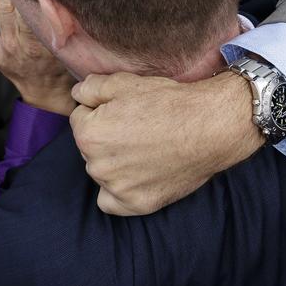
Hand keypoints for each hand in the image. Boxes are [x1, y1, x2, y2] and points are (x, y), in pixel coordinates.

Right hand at [0, 0, 76, 115]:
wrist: (47, 94)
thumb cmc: (18, 70)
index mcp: (9, 42)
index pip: (5, 6)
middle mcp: (28, 41)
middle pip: (25, 4)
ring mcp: (49, 42)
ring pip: (44, 9)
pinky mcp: (65, 42)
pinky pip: (61, 18)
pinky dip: (59, 1)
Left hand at [69, 70, 263, 215]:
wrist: (209, 126)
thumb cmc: (166, 101)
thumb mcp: (121, 81)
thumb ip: (88, 88)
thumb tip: (76, 95)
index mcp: (88, 134)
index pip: (80, 118)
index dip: (100, 110)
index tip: (122, 110)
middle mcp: (97, 165)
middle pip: (89, 146)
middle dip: (104, 136)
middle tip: (134, 128)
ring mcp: (117, 188)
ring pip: (101, 171)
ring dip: (112, 161)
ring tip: (142, 148)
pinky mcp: (138, 204)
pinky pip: (111, 202)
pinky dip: (116, 191)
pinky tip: (132, 177)